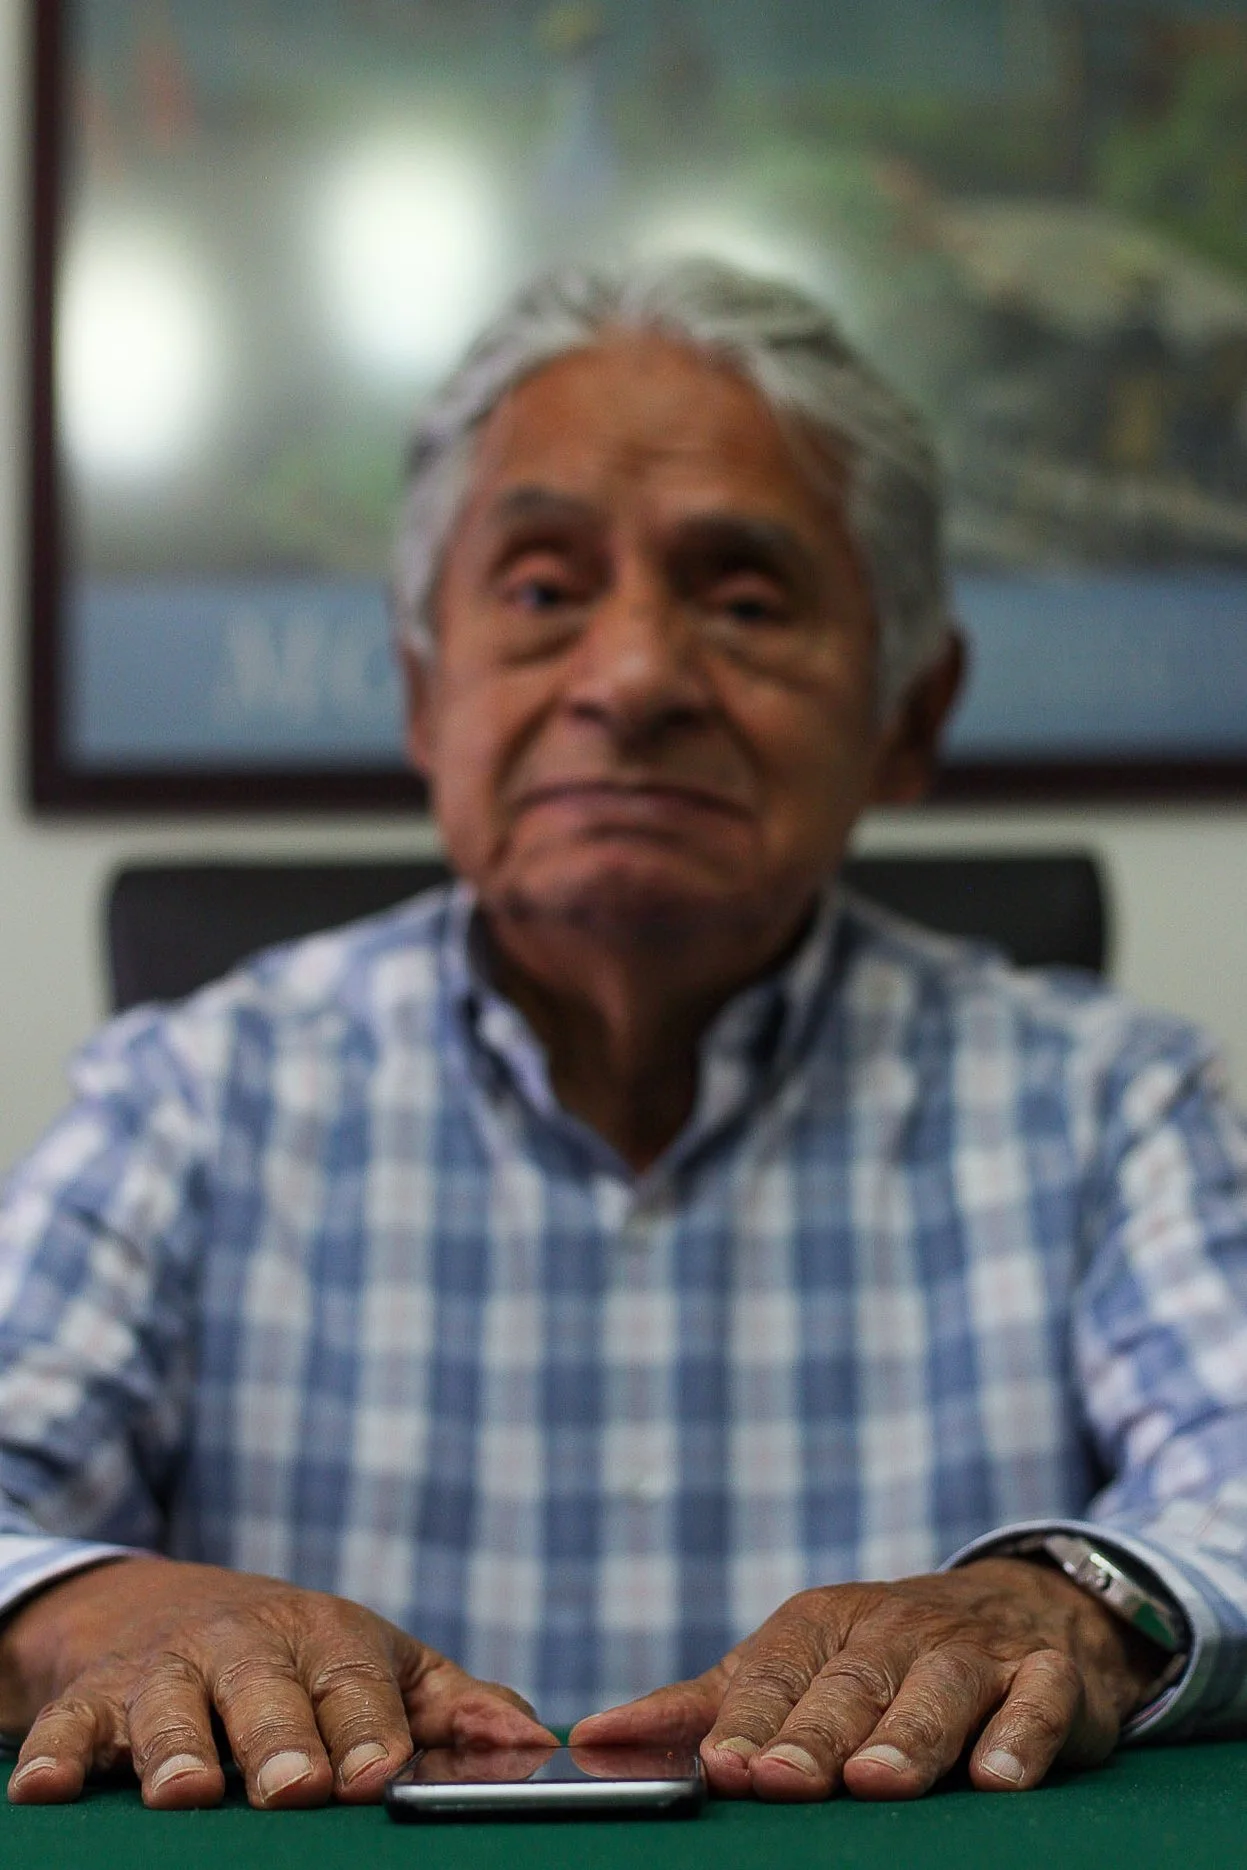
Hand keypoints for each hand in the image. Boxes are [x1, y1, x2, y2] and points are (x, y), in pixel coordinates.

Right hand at [1, 1556, 553, 1808]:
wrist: (172, 1608)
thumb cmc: (303, 1659)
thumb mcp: (381, 1665)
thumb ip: (456, 1708)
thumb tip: (538, 1743)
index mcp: (327, 1638)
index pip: (357, 1683)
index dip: (370, 1730)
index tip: (380, 1774)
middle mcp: (245, 1648)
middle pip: (265, 1695)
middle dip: (280, 1741)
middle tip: (294, 1788)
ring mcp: (165, 1673)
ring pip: (169, 1710)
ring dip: (177, 1749)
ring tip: (186, 1792)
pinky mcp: (92, 1702)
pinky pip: (68, 1728)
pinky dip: (54, 1755)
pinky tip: (45, 1789)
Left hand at [571, 1558, 1162, 1799]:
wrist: (1018, 1606)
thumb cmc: (879, 1656)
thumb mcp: (790, 1666)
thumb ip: (699, 1707)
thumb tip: (588, 1736)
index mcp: (821, 1625)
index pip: (775, 1674)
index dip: (748, 1723)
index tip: (719, 1767)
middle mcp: (894, 1630)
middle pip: (849, 1687)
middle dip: (812, 1736)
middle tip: (780, 1782)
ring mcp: (973, 1651)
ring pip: (937, 1693)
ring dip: (906, 1737)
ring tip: (875, 1781)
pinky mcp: (1047, 1675)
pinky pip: (1037, 1701)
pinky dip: (1021, 1736)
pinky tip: (998, 1776)